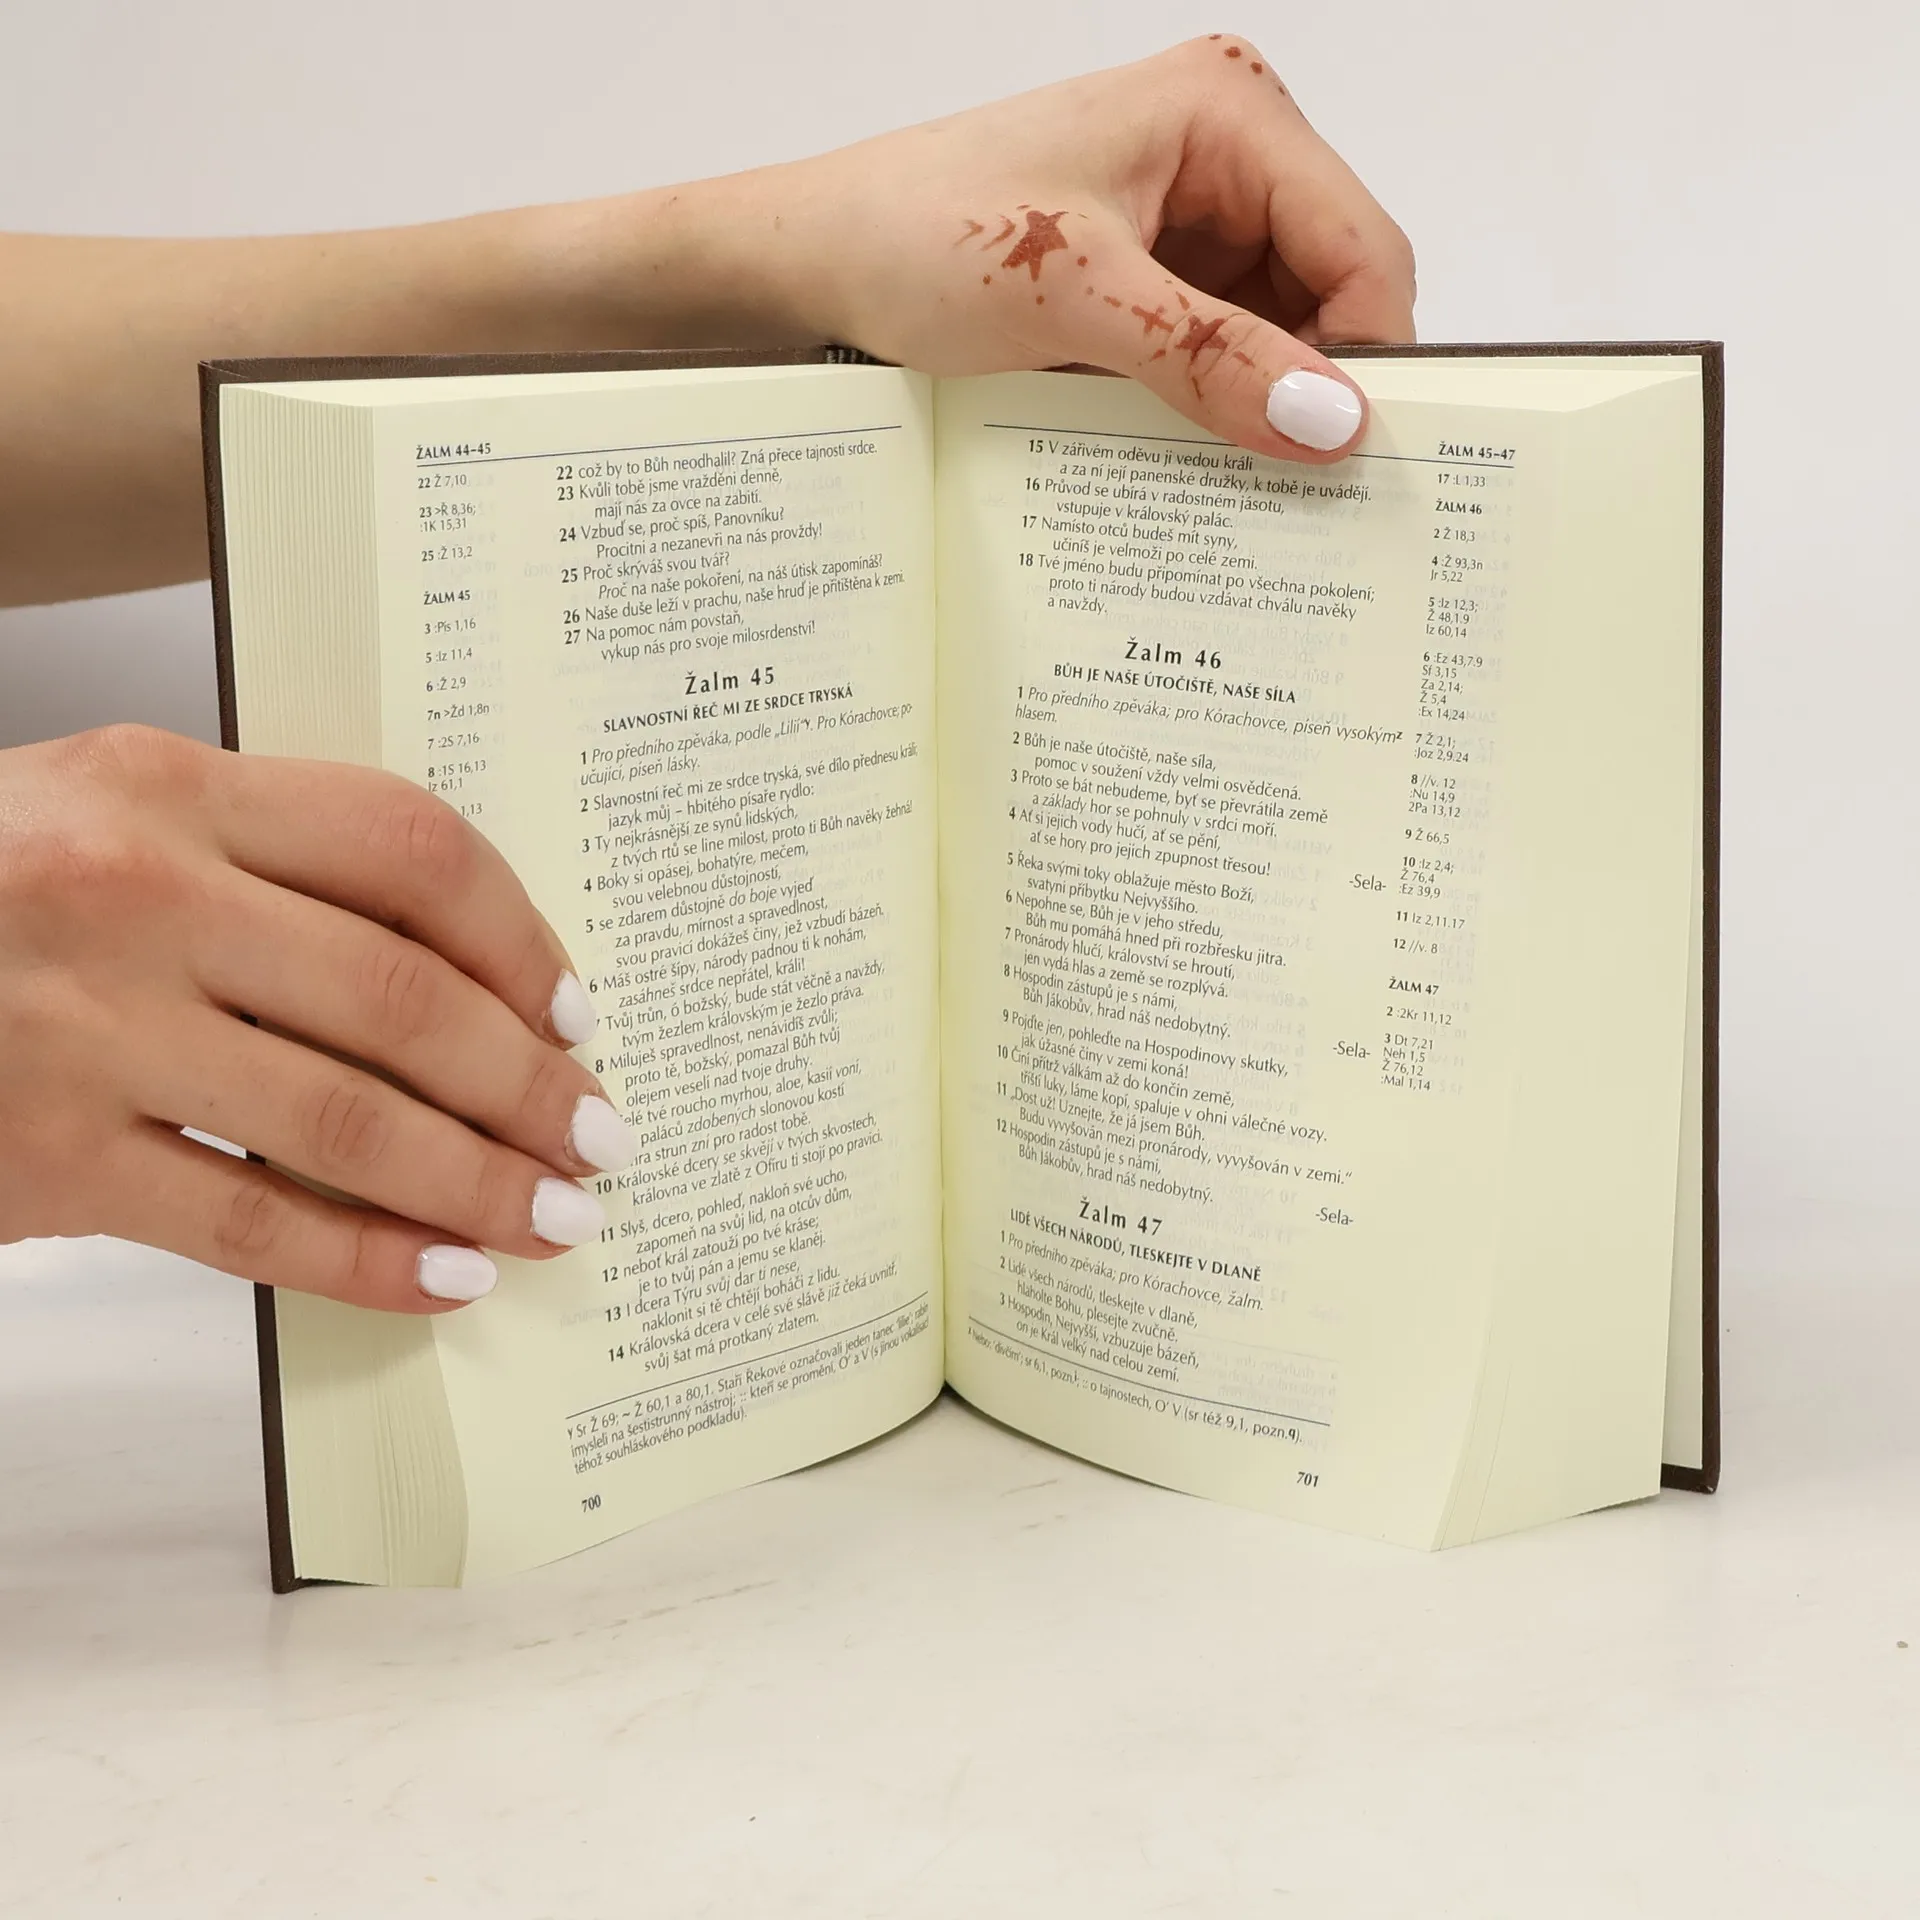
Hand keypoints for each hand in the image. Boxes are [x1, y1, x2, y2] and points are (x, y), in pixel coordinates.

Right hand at [0, 727, 633, 1309]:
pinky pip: (250, 1221)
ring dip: (476, 1180)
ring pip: (347, 1119)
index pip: (408, 847)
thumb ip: (265, 869)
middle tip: (599, 1137)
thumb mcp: (107, 820)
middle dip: (528, 1085)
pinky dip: (366, 1258)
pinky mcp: (44, 1156)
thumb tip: (460, 979)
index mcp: (166, 785)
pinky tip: (442, 1278)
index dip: (518, 938)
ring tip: (553, 1217)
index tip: (574, 1011)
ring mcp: (84, 1029)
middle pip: (404, 995)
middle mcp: (133, 892)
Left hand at [760, 33, 1414, 458]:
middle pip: (1331, 288)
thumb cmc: (913, 233)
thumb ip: (1207, 355)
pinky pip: (1220, 349)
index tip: (1354, 458)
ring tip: (1229, 472)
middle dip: (1313, 383)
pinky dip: (1212, 404)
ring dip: (1258, 402)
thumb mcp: (1071, 298)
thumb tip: (1328, 421)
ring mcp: (1188, 217)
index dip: (1369, 353)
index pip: (1358, 242)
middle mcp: (1223, 153)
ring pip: (1280, 331)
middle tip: (1298, 487)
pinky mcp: (1152, 275)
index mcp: (1225, 112)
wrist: (815, 262)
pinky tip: (1185, 448)